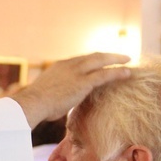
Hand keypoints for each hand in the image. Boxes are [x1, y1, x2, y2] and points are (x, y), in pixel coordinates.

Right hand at [11, 52, 130, 125]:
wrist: (32, 103)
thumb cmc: (35, 105)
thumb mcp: (45, 95)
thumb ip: (55, 94)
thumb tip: (57, 105)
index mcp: (59, 66)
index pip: (79, 60)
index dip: (92, 59)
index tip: (100, 60)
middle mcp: (69, 65)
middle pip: (93, 56)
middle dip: (107, 55)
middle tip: (119, 56)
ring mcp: (77, 72)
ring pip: (101, 61)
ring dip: (116, 59)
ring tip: (128, 60)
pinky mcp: (84, 82)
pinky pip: (105, 74)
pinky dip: (117, 72)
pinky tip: (128, 73)